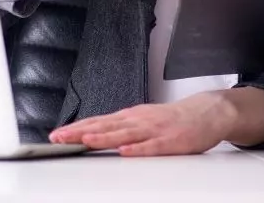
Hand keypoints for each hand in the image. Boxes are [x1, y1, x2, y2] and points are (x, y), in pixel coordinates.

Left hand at [49, 93, 234, 156]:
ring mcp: (154, 130)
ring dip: (103, 137)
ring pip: (124, 134)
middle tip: (59, 138)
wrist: (206, 112)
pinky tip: (125, 152)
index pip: (98, 122)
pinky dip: (138, 149)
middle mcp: (139, 120)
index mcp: (131, 117)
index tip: (57, 134)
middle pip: (105, 126)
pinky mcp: (171, 141)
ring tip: (85, 141)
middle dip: (81, 132)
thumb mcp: (143, 120)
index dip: (77, 128)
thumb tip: (95, 134)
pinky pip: (152, 146)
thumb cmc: (173, 119)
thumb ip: (122, 128)